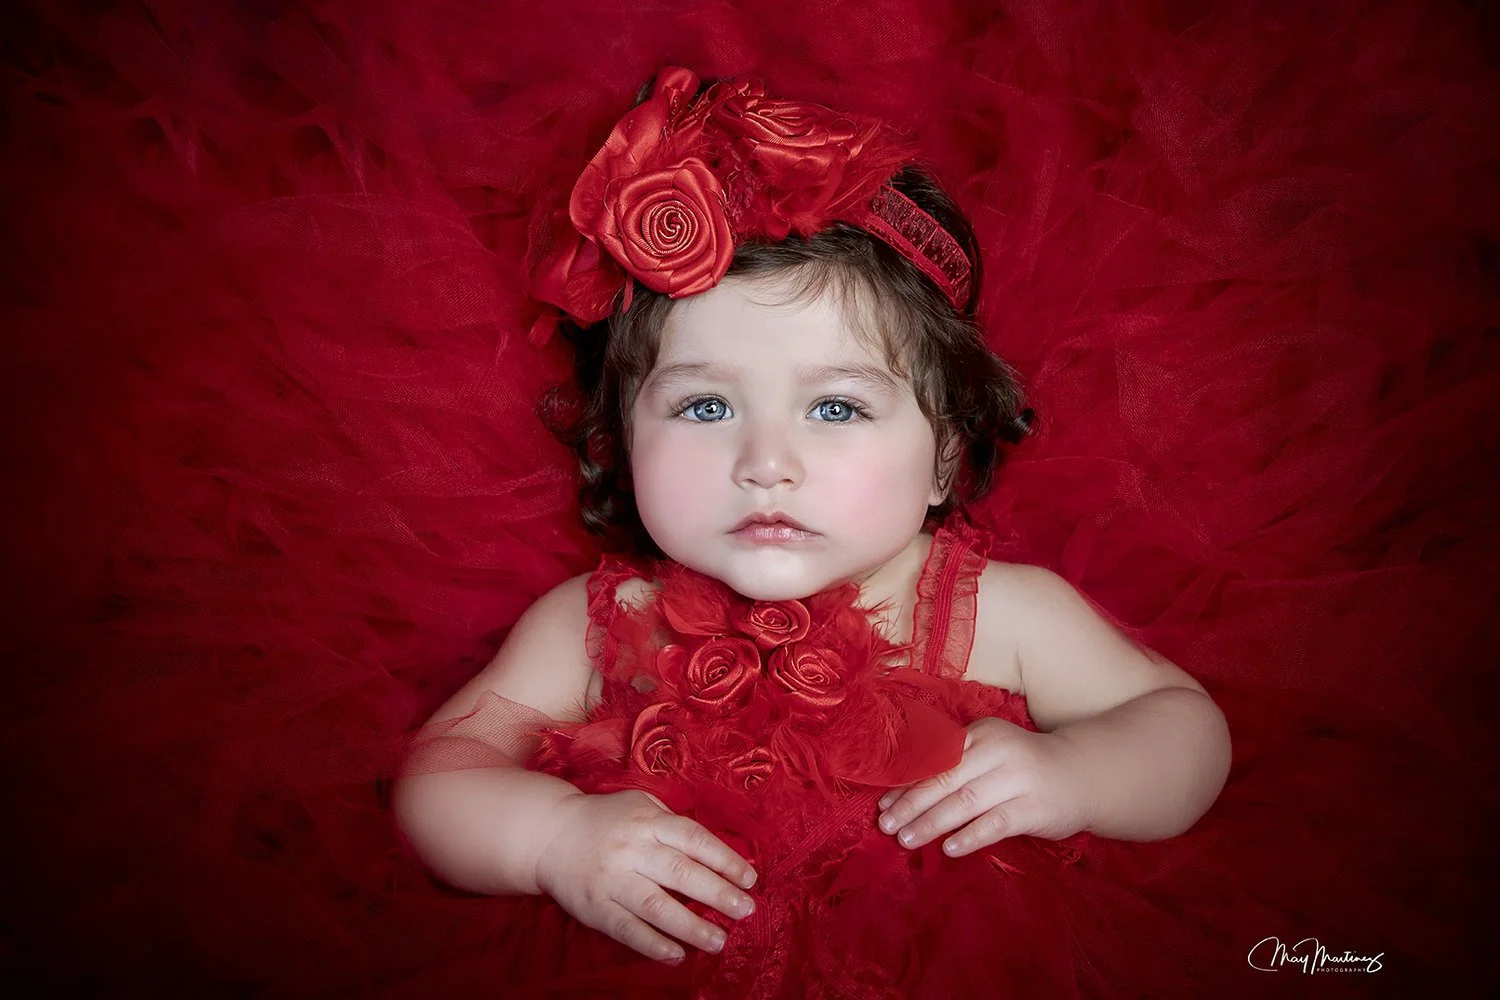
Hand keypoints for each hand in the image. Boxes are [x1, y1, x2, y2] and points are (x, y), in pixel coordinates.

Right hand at [533, 789, 757, 963]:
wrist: (549, 833)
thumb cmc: (606, 820)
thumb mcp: (640, 805)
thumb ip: (672, 824)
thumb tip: (717, 851)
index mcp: (648, 822)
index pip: (694, 839)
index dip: (725, 859)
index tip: (749, 879)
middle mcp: (632, 849)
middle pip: (681, 873)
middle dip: (718, 894)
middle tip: (746, 910)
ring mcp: (612, 879)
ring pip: (656, 906)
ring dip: (690, 926)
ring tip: (718, 941)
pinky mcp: (595, 905)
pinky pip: (626, 928)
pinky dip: (652, 944)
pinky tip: (676, 955)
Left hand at [876, 717, 1090, 856]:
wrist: (1082, 775)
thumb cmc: (1023, 768)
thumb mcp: (990, 755)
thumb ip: (956, 768)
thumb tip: (904, 797)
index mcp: (981, 734)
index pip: (935, 760)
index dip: (906, 783)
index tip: (882, 804)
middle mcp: (997, 751)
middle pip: (945, 780)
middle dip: (912, 805)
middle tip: (887, 825)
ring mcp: (1018, 779)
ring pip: (965, 802)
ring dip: (932, 823)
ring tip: (907, 840)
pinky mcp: (1034, 807)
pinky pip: (995, 824)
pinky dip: (969, 836)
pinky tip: (948, 849)